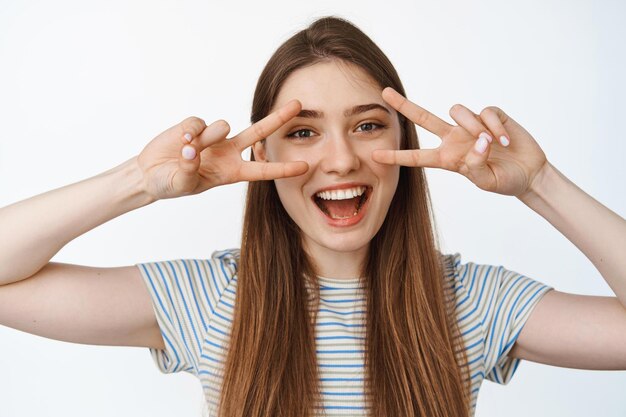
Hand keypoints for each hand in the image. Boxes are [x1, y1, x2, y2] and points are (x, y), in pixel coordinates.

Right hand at [137, 100, 308, 199]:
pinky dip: (189, 132)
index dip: (283, 168)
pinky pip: (199, 123)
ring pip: (222, 127)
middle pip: (258, 132)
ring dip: (206, 138)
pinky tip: (180, 141)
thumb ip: (188, 169)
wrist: (150, 174)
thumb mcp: (182, 184)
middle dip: (278, 118)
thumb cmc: (170, 184)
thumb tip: (192, 149)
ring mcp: (213, 138)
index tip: (305, 166)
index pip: (263, 170)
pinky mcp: (196, 126)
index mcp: (232, 172)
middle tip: (298, 104)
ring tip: (188, 150)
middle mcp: (228, 152)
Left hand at [372, 87, 548, 196]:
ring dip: (472, 125)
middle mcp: (454, 139)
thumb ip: (477, 164)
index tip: (375, 155)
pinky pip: (485, 112)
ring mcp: (471, 126)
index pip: (416, 156)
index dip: (396, 156)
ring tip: (492, 144)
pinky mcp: (490, 116)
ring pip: (457, 111)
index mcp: (447, 159)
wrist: (529, 173)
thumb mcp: (487, 181)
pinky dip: (494, 126)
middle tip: (384, 93)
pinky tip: (505, 141)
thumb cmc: (504, 181)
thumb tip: (479, 140)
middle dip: (404, 105)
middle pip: (423, 118)